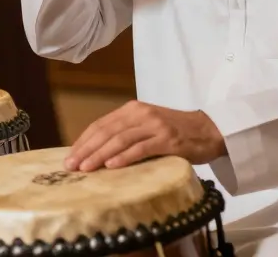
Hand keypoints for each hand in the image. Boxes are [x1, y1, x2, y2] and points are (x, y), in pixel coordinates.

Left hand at [66, 100, 225, 171]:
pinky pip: (142, 148)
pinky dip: (125, 157)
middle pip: (106, 131)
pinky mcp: (168, 139)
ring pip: (121, 139)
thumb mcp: (146, 127)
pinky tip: (112, 165)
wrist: (209, 130)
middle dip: (86, 149)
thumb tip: (96, 154)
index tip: (69, 156)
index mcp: (131, 110)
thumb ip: (125, 134)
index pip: (100, 125)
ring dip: (100, 154)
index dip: (83, 141)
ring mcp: (155, 125)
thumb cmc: (174, 132)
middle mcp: (140, 114)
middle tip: (71, 166)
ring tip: (86, 168)